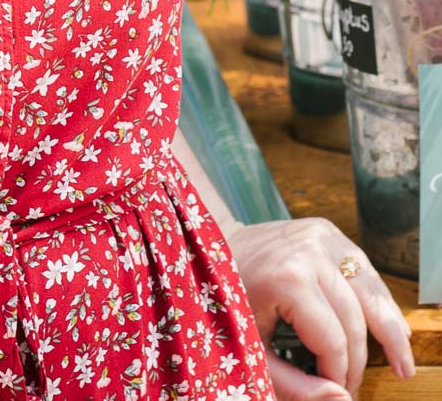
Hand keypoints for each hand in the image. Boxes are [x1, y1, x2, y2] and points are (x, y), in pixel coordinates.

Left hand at [227, 218, 414, 399]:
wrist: (212, 245)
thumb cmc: (226, 299)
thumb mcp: (251, 348)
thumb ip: (293, 383)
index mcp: (288, 278)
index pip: (333, 341)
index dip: (339, 375)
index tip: (338, 393)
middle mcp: (309, 251)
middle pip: (354, 319)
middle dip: (360, 360)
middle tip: (357, 387)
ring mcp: (320, 236)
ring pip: (369, 291)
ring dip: (389, 329)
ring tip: (403, 362)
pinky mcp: (325, 231)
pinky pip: (362, 270)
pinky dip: (379, 299)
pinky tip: (391, 325)